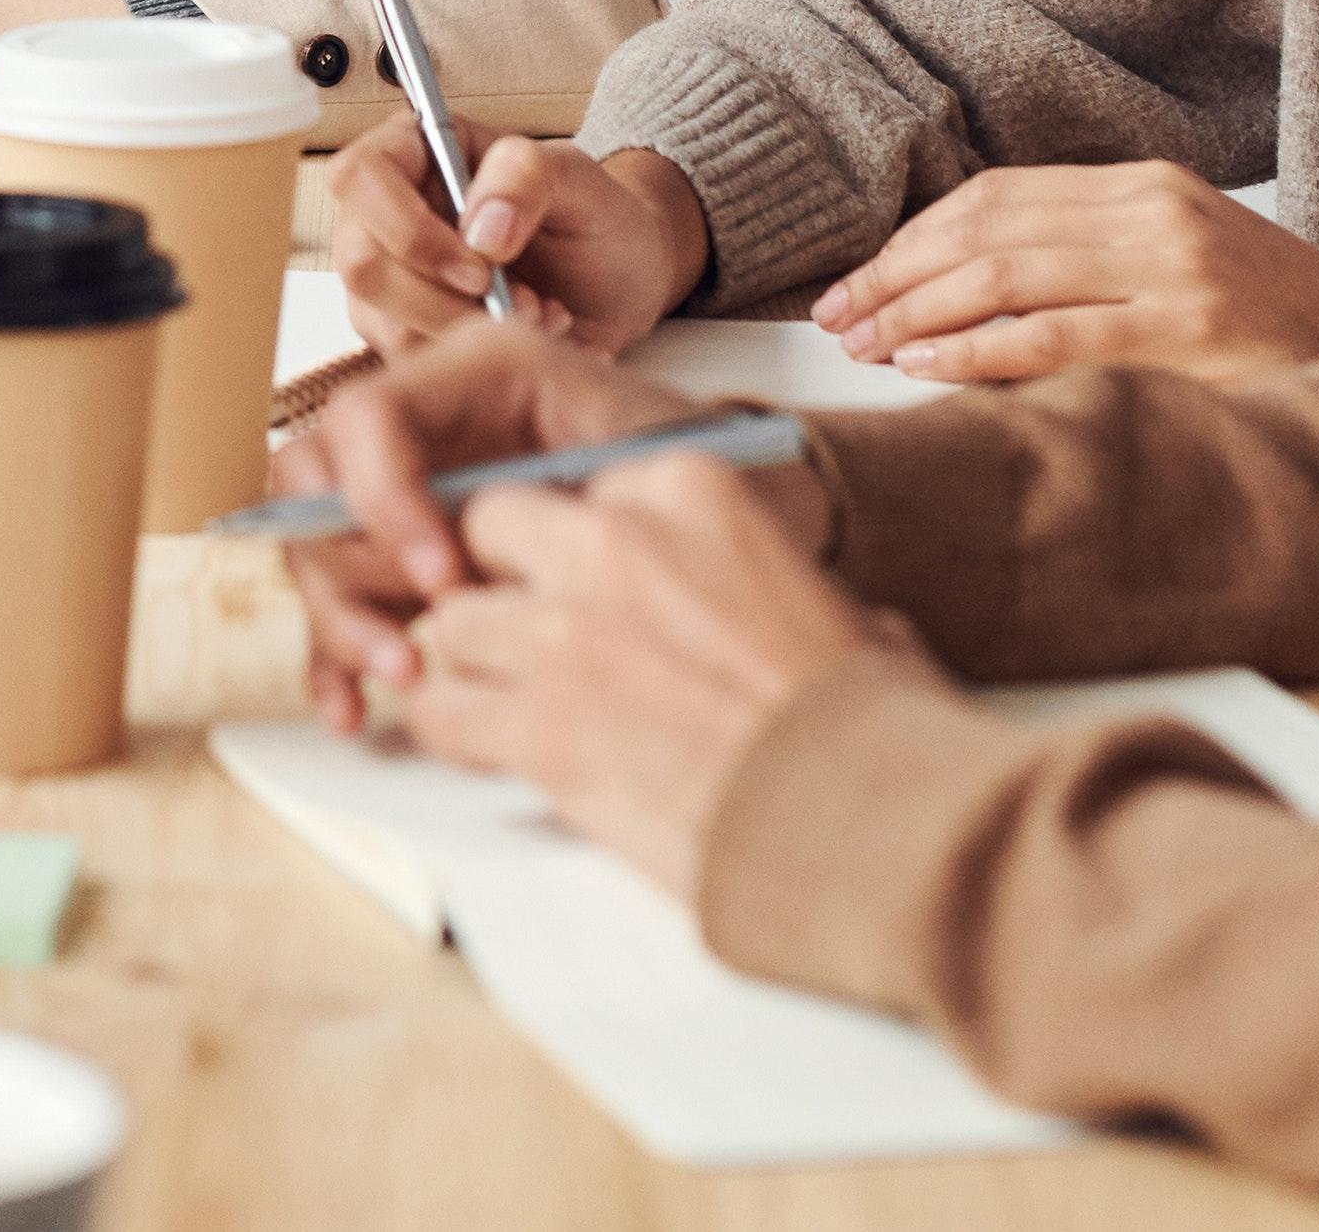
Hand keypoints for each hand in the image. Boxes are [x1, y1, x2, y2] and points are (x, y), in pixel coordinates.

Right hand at [272, 318, 778, 721]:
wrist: (766, 512)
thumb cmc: (723, 478)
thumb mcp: (658, 463)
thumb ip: (562, 493)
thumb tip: (468, 553)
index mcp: (479, 371)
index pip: (370, 417)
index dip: (385, 499)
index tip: (447, 580)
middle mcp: (432, 421)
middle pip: (319, 484)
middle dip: (349, 571)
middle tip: (407, 651)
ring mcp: (415, 489)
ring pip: (321, 547)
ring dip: (340, 622)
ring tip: (402, 680)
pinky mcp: (415, 556)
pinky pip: (346, 601)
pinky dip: (339, 656)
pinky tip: (357, 707)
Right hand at [325, 123, 708, 355]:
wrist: (618, 279)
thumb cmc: (592, 215)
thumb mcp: (578, 179)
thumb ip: (526, 176)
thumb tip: (479, 230)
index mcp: (412, 153)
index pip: (359, 176)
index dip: (407, 228)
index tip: (480, 266)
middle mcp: (383, 215)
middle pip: (363, 265)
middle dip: (445, 300)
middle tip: (523, 303)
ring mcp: (389, 279)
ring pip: (386, 325)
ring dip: (471, 334)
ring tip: (540, 315)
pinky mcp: (405, 334)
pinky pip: (415, 365)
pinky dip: (478, 363)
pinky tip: (529, 337)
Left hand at [394, 454, 929, 907]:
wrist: (877, 827)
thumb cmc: (870, 726)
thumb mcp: (827, 602)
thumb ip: (752, 576)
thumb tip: (756, 602)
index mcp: (688, 493)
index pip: (570, 491)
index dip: (570, 550)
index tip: (583, 589)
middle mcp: (614, 544)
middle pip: (489, 534)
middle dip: (500, 585)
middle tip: (527, 640)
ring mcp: (566, 632)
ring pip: (453, 625)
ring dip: (474, 667)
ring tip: (510, 706)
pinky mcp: (539, 724)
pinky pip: (442, 712)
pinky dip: (456, 735)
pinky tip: (492, 754)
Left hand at [810, 160, 1318, 383]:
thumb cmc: (1279, 335)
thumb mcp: (1180, 270)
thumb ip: (1089, 263)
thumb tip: (959, 298)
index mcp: (1147, 186)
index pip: (995, 196)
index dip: (910, 238)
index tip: (853, 280)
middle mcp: (1156, 212)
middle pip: (985, 228)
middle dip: (895, 273)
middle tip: (833, 317)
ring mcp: (1176, 268)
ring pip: (1007, 274)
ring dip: (918, 312)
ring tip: (860, 345)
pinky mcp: (1191, 330)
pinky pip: (1056, 334)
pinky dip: (980, 349)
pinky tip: (928, 366)